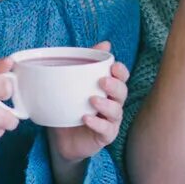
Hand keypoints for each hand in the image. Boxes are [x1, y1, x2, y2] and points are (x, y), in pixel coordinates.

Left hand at [47, 41, 130, 162]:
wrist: (62, 140)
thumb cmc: (70, 109)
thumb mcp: (72, 85)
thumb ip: (86, 63)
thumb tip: (105, 43)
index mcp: (108, 89)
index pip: (122, 78)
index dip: (121, 72)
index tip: (114, 66)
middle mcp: (113, 104)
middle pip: (122, 93)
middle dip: (115, 86)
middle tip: (102, 81)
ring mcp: (110, 121)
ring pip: (117, 111)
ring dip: (107, 105)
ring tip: (92, 100)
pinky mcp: (105, 137)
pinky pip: (107, 130)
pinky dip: (98, 124)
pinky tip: (86, 119)